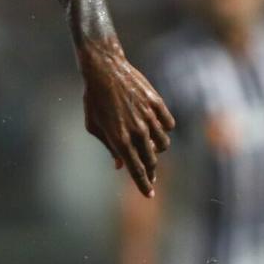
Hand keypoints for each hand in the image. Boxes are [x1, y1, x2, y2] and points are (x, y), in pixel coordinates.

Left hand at [79, 39, 174, 196]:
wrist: (104, 69)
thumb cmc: (94, 99)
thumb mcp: (94, 126)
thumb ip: (109, 147)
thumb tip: (119, 165)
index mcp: (119, 140)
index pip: (136, 170)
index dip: (143, 185)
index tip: (149, 194)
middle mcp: (137, 131)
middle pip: (151, 160)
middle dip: (151, 171)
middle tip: (149, 174)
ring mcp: (149, 117)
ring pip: (163, 144)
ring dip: (158, 149)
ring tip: (150, 146)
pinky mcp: (157, 104)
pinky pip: (169, 124)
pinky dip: (164, 129)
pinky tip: (156, 127)